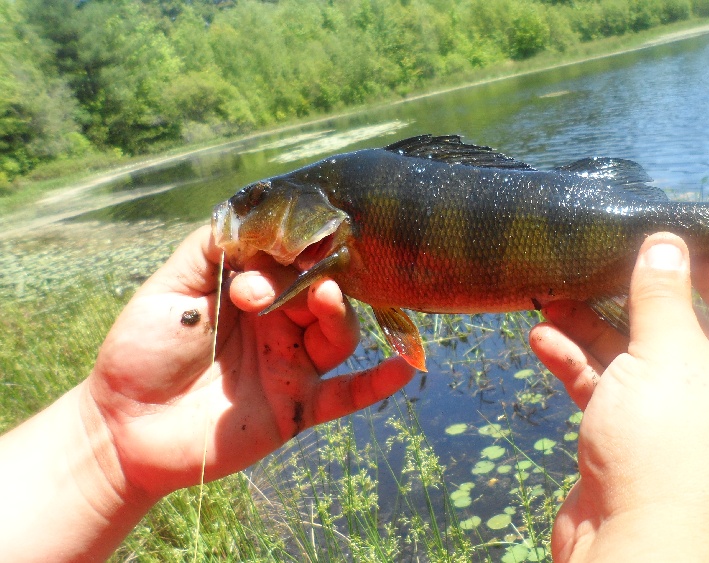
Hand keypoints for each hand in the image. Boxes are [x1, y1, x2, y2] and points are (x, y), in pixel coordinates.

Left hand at [86, 225, 413, 500]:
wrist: (124, 425)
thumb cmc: (142, 350)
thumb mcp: (169, 286)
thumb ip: (212, 246)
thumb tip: (258, 216)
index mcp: (253, 290)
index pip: (294, 258)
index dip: (294, 248)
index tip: (289, 241)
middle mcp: (280, 324)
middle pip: (324, 292)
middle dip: (314, 279)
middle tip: (283, 284)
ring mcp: (291, 365)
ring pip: (339, 335)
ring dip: (339, 316)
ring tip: (325, 301)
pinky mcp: (296, 407)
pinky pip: (346, 395)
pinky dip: (378, 382)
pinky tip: (406, 369)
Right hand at [530, 233, 708, 561]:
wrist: (639, 552)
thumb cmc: (668, 443)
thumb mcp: (666, 352)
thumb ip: (662, 293)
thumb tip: (666, 241)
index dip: (701, 255)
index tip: (656, 225)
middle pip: (678, 320)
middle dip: (629, 289)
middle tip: (591, 254)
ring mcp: (676, 417)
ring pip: (635, 354)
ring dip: (591, 325)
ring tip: (549, 293)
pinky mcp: (633, 441)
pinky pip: (608, 389)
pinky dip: (577, 365)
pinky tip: (541, 339)